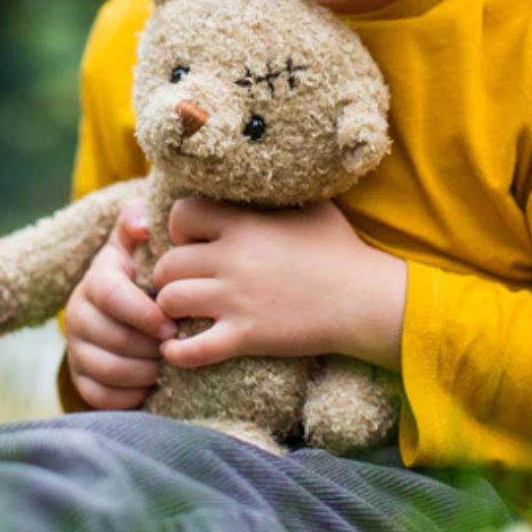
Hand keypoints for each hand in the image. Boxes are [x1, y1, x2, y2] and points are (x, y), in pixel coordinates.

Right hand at [64, 199, 177, 408]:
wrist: (124, 304)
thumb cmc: (144, 272)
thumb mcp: (139, 244)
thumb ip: (138, 223)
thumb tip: (141, 222)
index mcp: (96, 280)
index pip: (111, 296)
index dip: (144, 314)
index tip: (172, 326)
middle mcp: (77, 314)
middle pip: (112, 338)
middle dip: (150, 347)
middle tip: (178, 350)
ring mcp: (75, 347)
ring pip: (107, 369)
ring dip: (143, 372)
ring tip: (168, 366)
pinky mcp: (79, 376)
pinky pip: (99, 396)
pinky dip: (128, 396)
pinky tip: (151, 385)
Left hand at [152, 197, 406, 371]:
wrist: (364, 299)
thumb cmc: (343, 250)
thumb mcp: (314, 208)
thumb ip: (281, 196)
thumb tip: (272, 179)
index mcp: (245, 224)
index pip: (182, 214)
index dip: (180, 228)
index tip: (193, 240)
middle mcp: (233, 259)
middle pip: (167, 263)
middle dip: (168, 274)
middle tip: (183, 281)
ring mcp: (236, 300)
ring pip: (169, 302)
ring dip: (170, 309)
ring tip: (180, 313)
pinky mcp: (245, 337)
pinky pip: (191, 350)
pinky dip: (177, 352)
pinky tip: (177, 350)